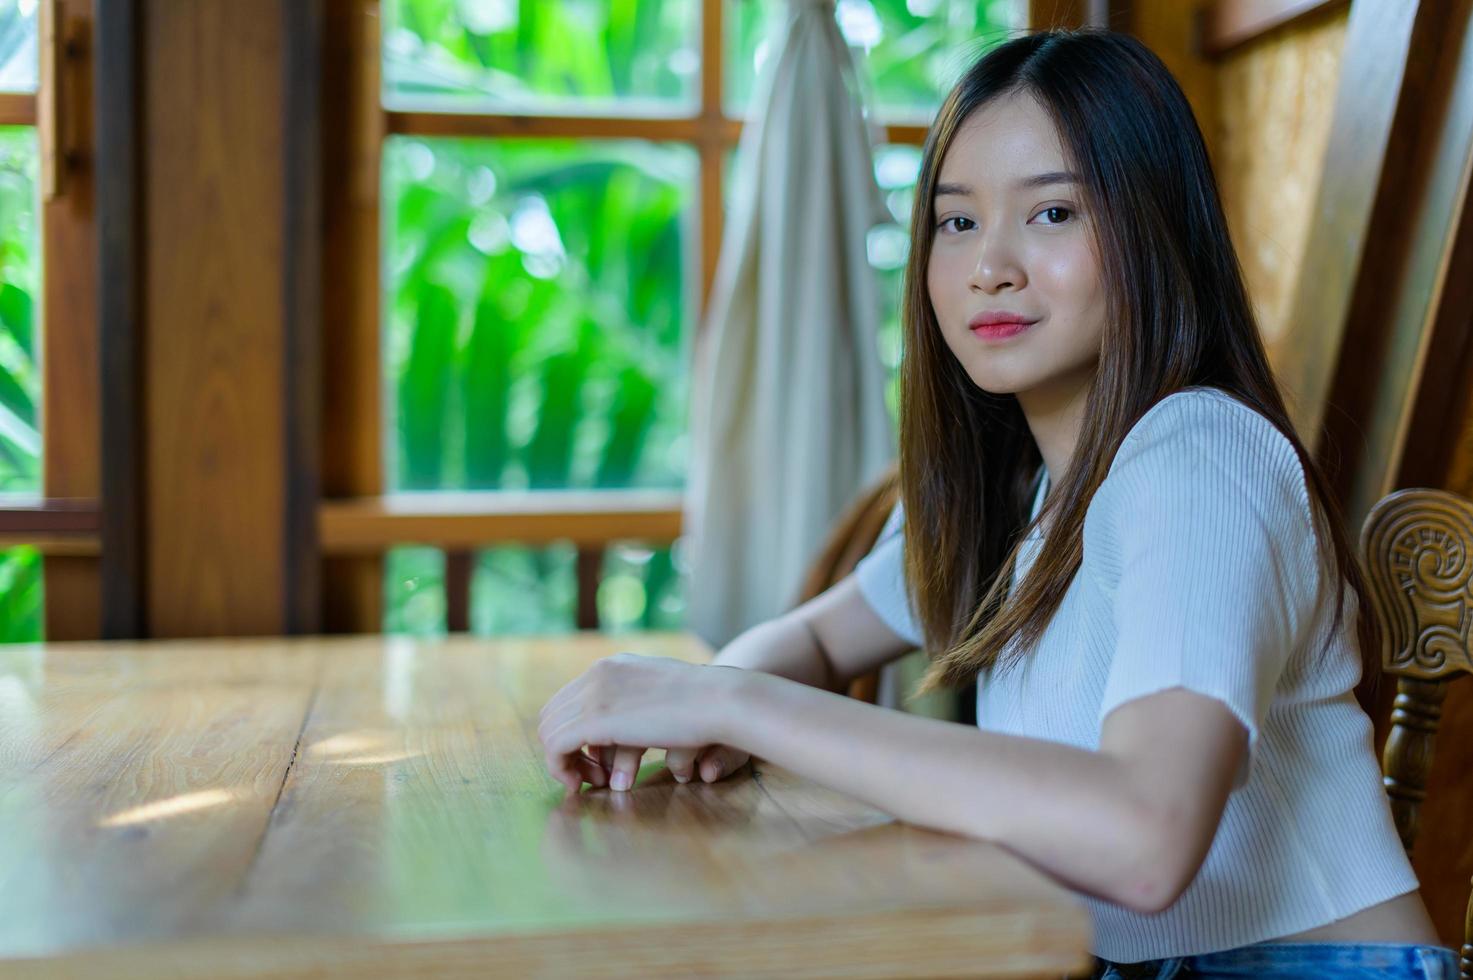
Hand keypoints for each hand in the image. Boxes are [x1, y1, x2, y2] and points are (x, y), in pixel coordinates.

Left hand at [536, 653, 748, 794]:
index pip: (569, 700)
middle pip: (553, 715)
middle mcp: (597, 674)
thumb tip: (625, 731)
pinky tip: (580, 785)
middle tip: (591, 775)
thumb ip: (640, 705)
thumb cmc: (706, 703)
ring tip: (590, 783)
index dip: (574, 733)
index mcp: (613, 666)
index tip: (595, 759)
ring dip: (565, 763)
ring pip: (550, 732)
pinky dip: (561, 769)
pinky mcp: (595, 719)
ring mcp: (594, 694)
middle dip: (565, 749)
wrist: (720, 699)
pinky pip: (555, 747)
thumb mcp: (664, 694)